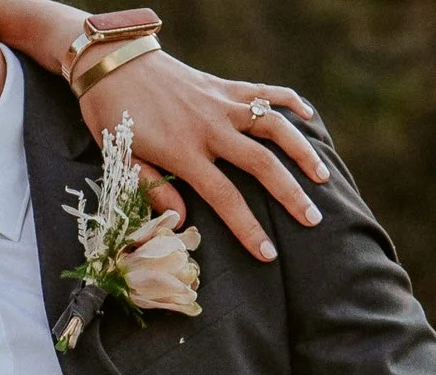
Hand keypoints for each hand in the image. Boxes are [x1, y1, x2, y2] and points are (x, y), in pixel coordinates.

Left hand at [80, 53, 328, 261]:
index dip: (249, 229)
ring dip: (302, 151)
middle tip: (313, 220)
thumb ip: (153, 189)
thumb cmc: (113, 114)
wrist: (112, 60)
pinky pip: (265, 90)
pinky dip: (291, 102)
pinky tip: (309, 117)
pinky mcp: (225, 85)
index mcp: (183, 151)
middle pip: (261, 164)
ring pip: (273, 125)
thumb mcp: (121, 158)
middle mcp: (209, 126)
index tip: (269, 255)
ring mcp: (221, 102)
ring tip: (322, 177)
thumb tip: (183, 221)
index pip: (225, 197)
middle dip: (290, 195)